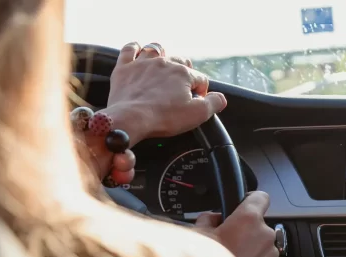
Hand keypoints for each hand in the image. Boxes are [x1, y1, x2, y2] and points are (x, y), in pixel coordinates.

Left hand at [104, 42, 226, 144]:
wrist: (130, 119)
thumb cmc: (163, 117)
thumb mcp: (198, 114)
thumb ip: (214, 103)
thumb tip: (221, 98)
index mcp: (183, 74)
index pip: (200, 79)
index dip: (201, 92)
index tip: (195, 103)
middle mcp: (165, 63)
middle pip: (181, 61)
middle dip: (184, 72)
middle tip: (181, 88)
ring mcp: (143, 63)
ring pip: (156, 49)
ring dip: (163, 54)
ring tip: (163, 64)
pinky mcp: (124, 68)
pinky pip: (129, 49)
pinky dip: (134, 48)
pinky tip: (137, 51)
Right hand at [195, 191, 278, 256]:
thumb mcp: (197, 234)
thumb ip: (208, 219)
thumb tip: (211, 218)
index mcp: (248, 219)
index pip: (260, 197)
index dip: (250, 199)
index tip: (244, 204)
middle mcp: (265, 234)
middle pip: (258, 224)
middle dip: (245, 230)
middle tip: (227, 241)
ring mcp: (271, 255)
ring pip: (262, 245)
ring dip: (251, 248)